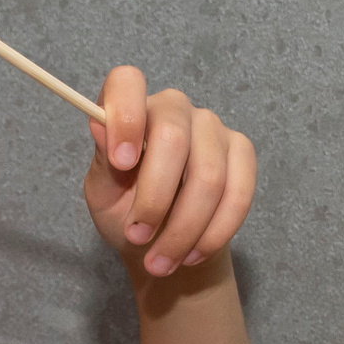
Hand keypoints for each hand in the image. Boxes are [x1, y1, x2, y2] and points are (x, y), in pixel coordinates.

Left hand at [84, 66, 257, 277]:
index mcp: (131, 109)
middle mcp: (173, 108)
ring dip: (184, 229)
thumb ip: (103, 162)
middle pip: (173, 136)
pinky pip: (238, 193)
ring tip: (161, 262)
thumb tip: (101, 125)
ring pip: (208, 175)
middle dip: (154, 198)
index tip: (121, 163)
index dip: (125, 115)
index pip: (127, 82)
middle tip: (137, 237)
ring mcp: (212, 128)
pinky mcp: (242, 154)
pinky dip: (214, 232)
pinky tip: (192, 253)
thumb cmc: (126, 213)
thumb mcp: (103, 195)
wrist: (162, 244)